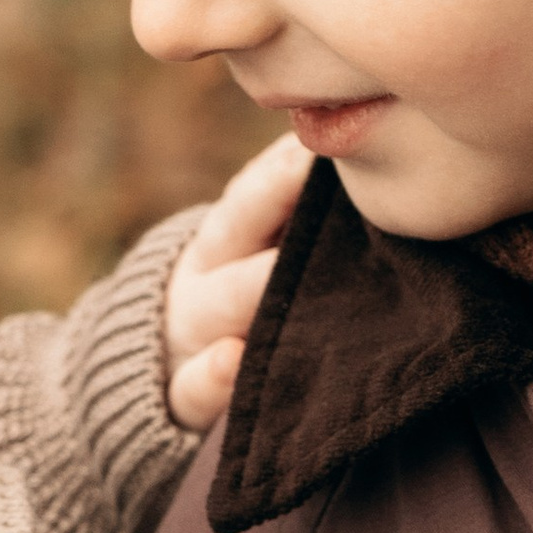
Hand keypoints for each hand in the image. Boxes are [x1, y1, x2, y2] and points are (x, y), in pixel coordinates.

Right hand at [163, 137, 314, 431]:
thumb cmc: (241, 309)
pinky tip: (230, 359)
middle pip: (237, 229)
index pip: (254, 190)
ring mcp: (193, 336)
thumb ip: (296, 223)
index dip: (285, 164)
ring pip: (221, 303)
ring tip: (279, 262)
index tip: (324, 137)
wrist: (153, 379)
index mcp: (226, 240)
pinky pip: (194, 387)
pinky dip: (212, 376)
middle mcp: (205, 278)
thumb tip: (380, 164)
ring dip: (252, 283)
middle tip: (314, 167)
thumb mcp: (251, 261)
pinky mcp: (185, 395)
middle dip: (274, 196)